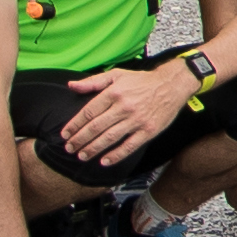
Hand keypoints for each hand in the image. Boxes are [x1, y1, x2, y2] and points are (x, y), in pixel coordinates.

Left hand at [57, 64, 193, 168]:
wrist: (171, 85)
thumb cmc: (142, 81)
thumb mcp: (117, 75)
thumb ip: (93, 81)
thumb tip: (71, 85)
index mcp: (114, 92)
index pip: (88, 112)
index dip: (74, 125)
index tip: (65, 134)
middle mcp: (124, 107)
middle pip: (96, 127)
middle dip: (80, 140)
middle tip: (69, 148)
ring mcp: (136, 120)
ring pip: (109, 138)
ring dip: (93, 149)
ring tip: (82, 156)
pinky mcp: (148, 131)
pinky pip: (129, 146)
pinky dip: (116, 155)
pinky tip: (104, 161)